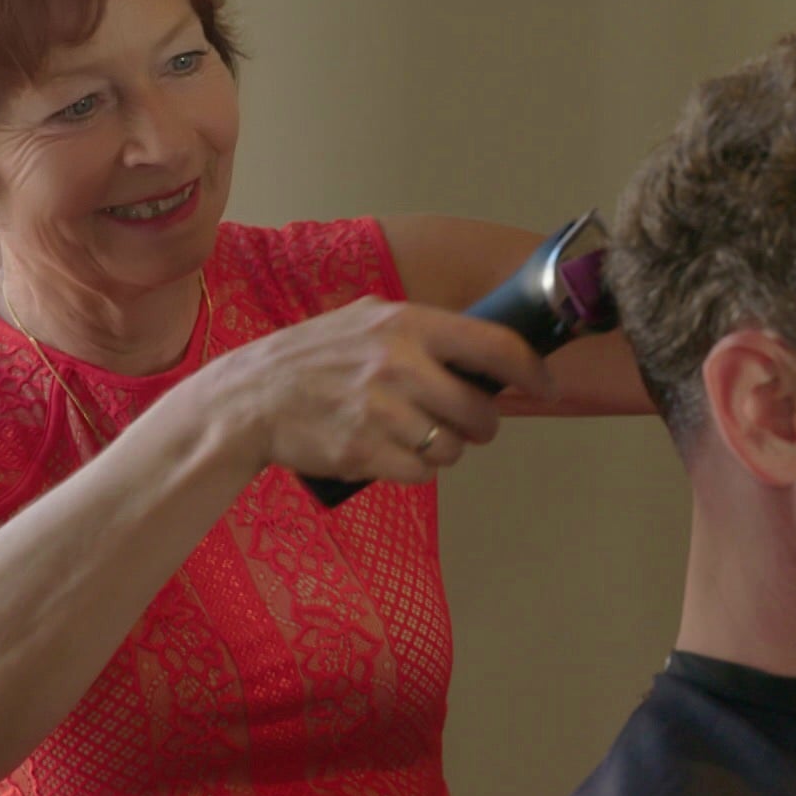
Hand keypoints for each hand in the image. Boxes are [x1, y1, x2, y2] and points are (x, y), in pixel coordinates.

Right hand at [183, 297, 556, 484]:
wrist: (249, 397)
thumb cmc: (315, 358)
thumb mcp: (367, 320)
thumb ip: (425, 331)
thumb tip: (491, 352)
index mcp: (408, 323)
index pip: (497, 346)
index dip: (533, 371)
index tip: (546, 387)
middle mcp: (400, 363)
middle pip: (482, 412)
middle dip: (480, 426)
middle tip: (462, 424)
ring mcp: (382, 409)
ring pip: (454, 448)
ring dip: (443, 449)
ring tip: (409, 433)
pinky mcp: (365, 450)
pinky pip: (422, 474)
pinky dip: (413, 470)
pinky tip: (387, 451)